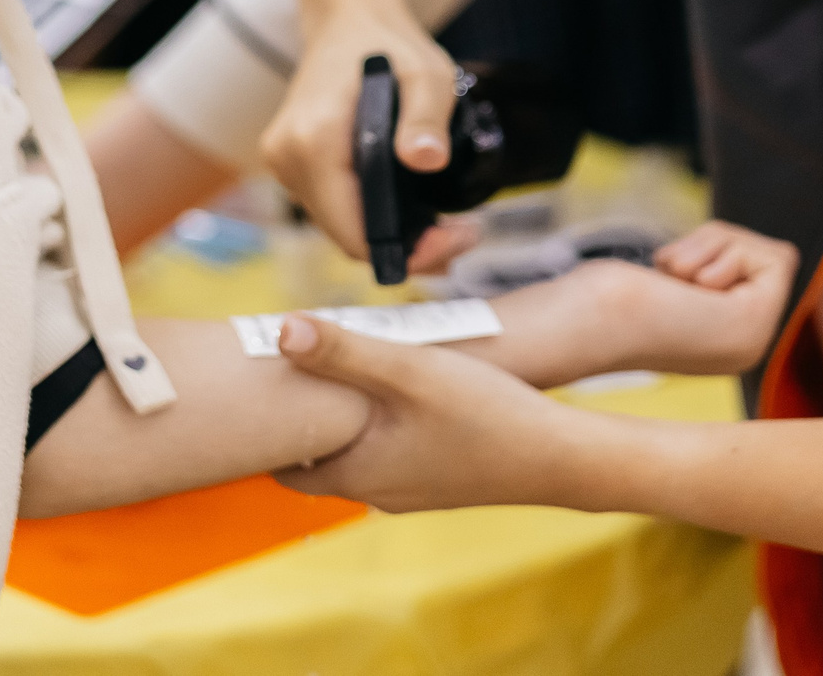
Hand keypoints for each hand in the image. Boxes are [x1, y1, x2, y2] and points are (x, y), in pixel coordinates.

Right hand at [259, 0, 474, 270]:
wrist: (346, 20)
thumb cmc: (388, 45)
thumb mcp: (426, 74)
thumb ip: (427, 117)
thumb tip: (426, 161)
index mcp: (314, 140)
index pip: (353, 232)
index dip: (407, 250)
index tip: (456, 238)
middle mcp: (288, 158)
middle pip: (347, 236)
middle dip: (406, 247)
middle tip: (463, 235)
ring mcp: (284, 163)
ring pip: (340, 227)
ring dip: (389, 235)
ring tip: (445, 226)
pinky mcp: (291, 165)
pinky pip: (333, 209)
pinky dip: (371, 217)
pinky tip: (411, 213)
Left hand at [274, 315, 601, 512]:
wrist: (561, 458)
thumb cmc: (485, 414)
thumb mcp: (410, 370)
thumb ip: (344, 350)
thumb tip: (281, 331)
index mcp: (357, 474)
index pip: (284, 466)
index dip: (269, 430)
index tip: (261, 388)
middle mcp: (378, 492)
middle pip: (318, 459)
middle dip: (305, 421)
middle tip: (296, 373)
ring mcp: (411, 489)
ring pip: (357, 453)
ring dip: (346, 420)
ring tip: (344, 370)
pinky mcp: (440, 478)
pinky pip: (391, 453)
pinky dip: (380, 426)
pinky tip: (401, 390)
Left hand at [463, 238, 797, 386]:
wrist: (582, 321)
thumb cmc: (601, 299)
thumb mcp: (663, 281)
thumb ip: (699, 277)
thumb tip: (734, 262)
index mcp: (724, 342)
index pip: (758, 268)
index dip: (714, 251)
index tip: (669, 274)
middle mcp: (745, 347)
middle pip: (768, 257)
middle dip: (715, 244)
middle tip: (671, 273)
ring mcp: (754, 341)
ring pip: (773, 252)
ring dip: (712, 246)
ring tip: (673, 279)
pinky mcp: (758, 324)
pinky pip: (776, 256)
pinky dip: (728, 250)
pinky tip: (688, 283)